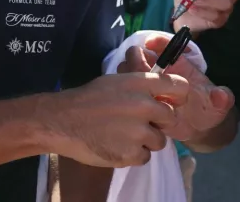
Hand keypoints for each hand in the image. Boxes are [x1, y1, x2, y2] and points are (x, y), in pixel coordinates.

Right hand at [50, 72, 189, 167]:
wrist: (61, 121)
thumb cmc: (86, 99)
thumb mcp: (115, 82)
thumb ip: (140, 86)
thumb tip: (161, 93)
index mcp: (139, 83)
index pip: (178, 86)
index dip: (178, 96)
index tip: (172, 102)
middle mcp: (144, 106)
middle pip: (170, 118)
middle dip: (158, 123)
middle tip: (139, 124)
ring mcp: (138, 131)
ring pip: (159, 141)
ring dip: (145, 141)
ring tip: (122, 135)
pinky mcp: (131, 153)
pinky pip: (144, 157)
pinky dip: (132, 155)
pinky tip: (116, 145)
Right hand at [117, 35, 234, 140]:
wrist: (195, 129)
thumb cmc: (206, 109)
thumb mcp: (216, 105)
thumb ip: (221, 99)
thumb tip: (222, 95)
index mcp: (176, 66)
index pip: (162, 45)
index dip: (157, 42)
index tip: (150, 44)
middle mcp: (156, 71)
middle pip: (136, 55)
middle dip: (136, 61)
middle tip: (144, 74)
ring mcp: (143, 86)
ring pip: (125, 73)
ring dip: (129, 81)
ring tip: (143, 97)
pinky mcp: (134, 101)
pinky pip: (122, 95)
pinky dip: (125, 99)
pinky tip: (140, 112)